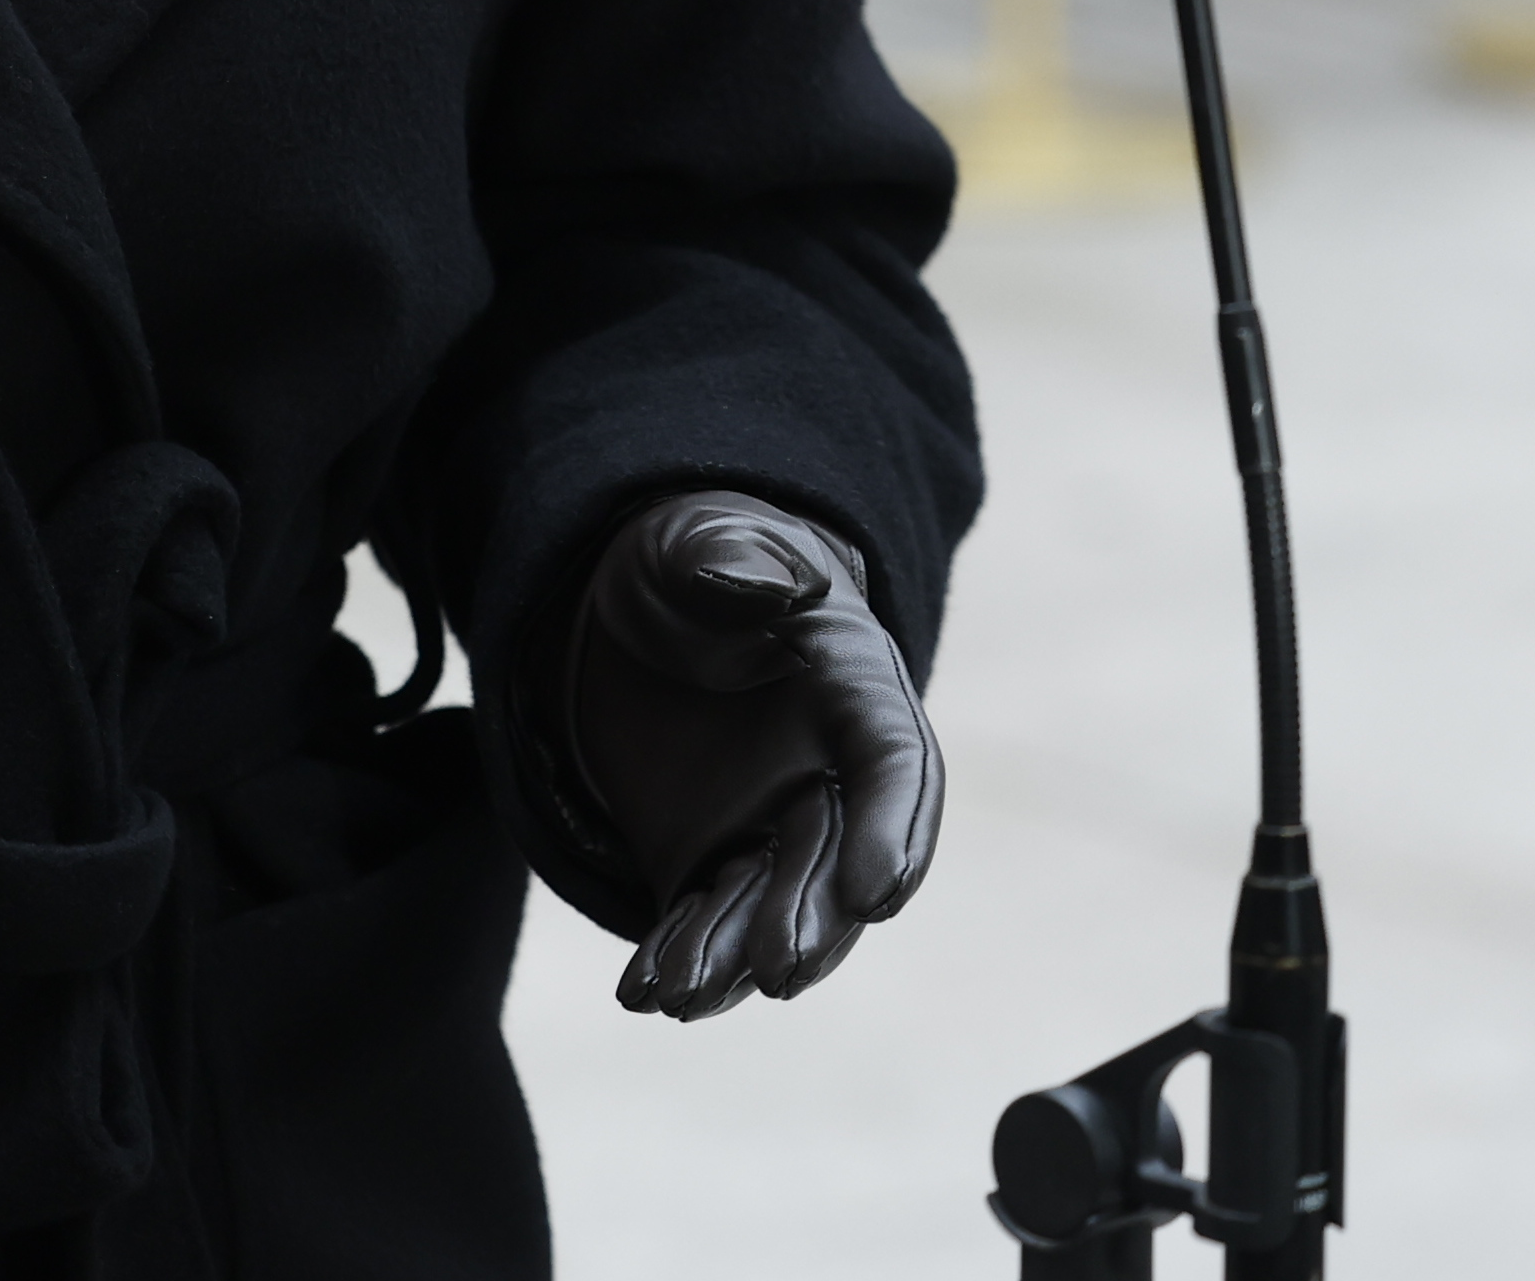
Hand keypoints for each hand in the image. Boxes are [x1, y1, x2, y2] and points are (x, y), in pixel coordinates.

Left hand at [559, 489, 941, 1018]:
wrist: (638, 608)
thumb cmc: (690, 560)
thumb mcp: (700, 538)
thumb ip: (734, 555)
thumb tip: (761, 581)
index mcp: (856, 691)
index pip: (895, 768)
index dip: (892, 833)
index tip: (878, 897)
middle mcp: (828, 776)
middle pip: (838, 861)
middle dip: (812, 919)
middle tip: (780, 972)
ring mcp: (770, 827)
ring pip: (771, 906)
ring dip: (736, 957)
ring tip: (687, 995)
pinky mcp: (708, 858)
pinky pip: (704, 917)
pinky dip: (678, 956)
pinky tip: (643, 993)